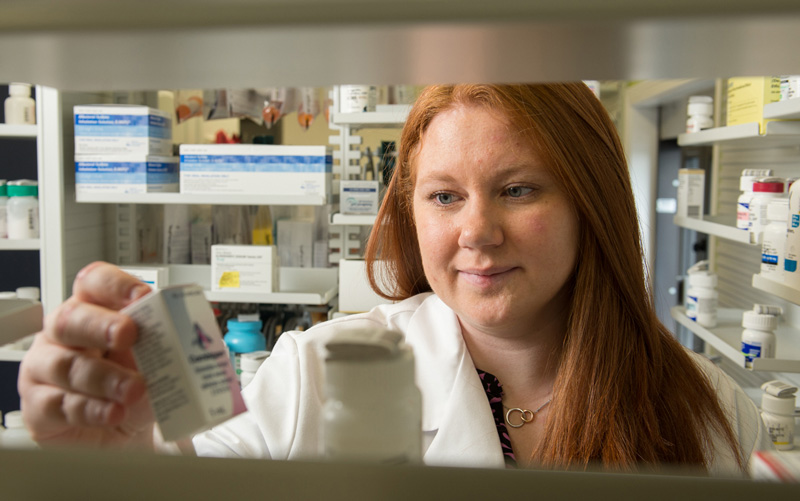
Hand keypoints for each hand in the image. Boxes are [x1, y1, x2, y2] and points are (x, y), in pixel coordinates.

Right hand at [18, 262, 153, 447]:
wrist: (121, 435)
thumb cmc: (134, 387)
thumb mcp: (157, 361)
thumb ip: (170, 343)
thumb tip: (198, 330)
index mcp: (94, 311)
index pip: (94, 283)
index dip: (115, 285)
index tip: (143, 296)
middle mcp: (63, 335)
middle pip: (69, 318)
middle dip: (100, 325)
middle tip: (128, 334)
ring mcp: (45, 370)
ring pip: (64, 365)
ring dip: (104, 377)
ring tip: (134, 390)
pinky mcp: (39, 408)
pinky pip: (58, 405)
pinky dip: (91, 409)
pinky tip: (114, 413)